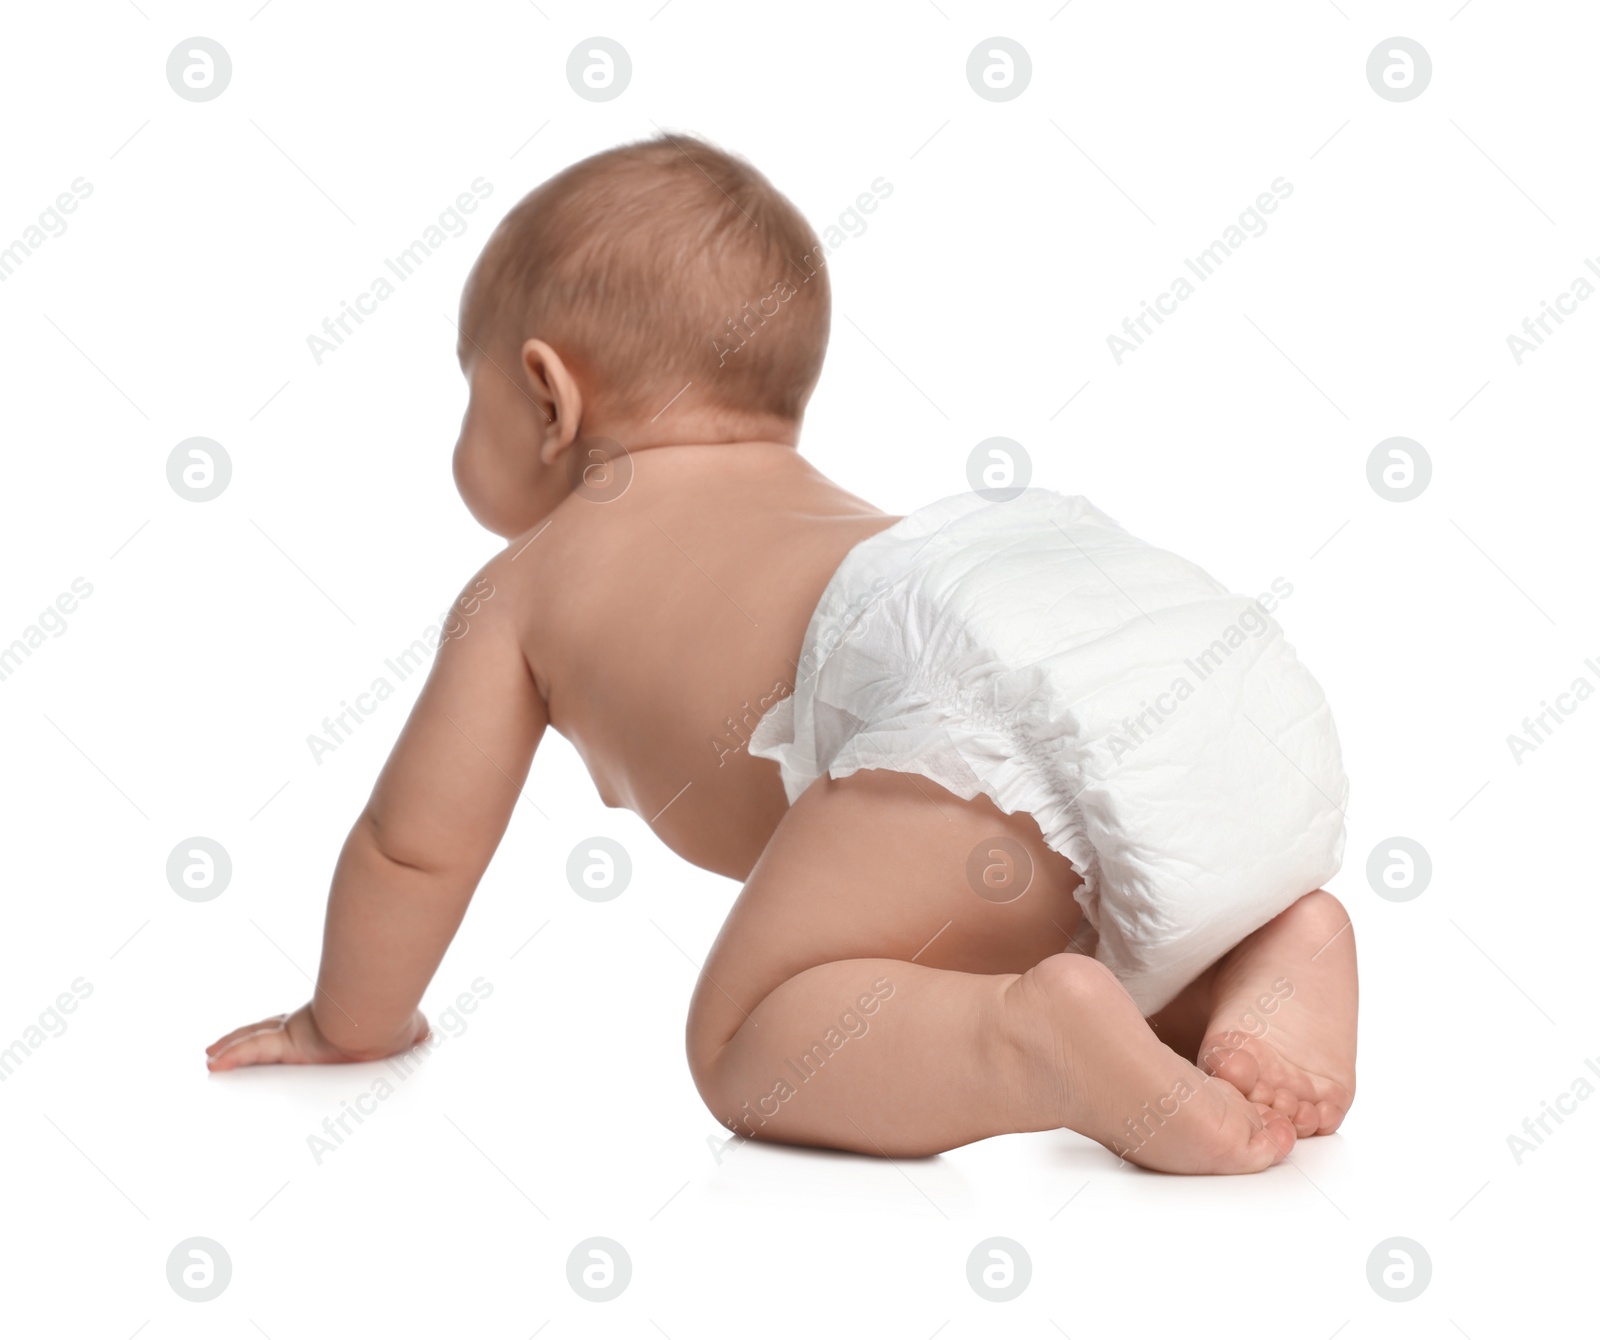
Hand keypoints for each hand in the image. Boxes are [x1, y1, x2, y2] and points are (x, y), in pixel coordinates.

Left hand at [205, 1002, 429, 1070]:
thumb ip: (410, 1032)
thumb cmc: (392, 1022)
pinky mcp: (286, 1043)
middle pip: (270, 1031)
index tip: (275, 1036)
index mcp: (330, 1027)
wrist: (380, 1019)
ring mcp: (294, 1035)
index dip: (283, 1032)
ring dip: (231, 1048)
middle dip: (249, 1037)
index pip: (300, 1029)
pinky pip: (251, 1050)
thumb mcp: (406, 1031)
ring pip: (254, 1040)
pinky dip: (231, 1054)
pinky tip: (211, 1062)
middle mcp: (308, 1028)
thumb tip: (426, 1033)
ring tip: (210, 1057)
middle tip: (226, 1046)